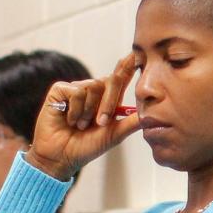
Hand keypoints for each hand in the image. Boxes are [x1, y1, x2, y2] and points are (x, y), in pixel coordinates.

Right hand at [27, 53, 142, 179]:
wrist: (61, 157)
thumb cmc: (86, 147)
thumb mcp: (113, 135)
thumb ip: (131, 122)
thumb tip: (152, 113)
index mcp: (106, 100)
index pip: (119, 80)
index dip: (126, 67)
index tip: (134, 55)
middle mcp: (92, 92)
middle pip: (109, 81)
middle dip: (108, 103)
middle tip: (101, 122)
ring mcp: (75, 89)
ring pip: (93, 87)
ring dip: (89, 111)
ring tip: (80, 126)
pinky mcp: (60, 90)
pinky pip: (76, 91)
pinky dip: (76, 110)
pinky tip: (69, 120)